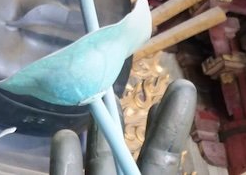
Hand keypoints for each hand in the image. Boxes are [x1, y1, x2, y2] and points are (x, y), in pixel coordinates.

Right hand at [50, 79, 196, 174]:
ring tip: (94, 100)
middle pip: (129, 155)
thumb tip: (156, 147)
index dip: (171, 125)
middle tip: (124, 80)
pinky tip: (64, 136)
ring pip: (98, 165)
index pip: (164, 159)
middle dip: (129, 118)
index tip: (181, 87)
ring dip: (96, 135)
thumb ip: (160, 165)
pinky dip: (64, 162)